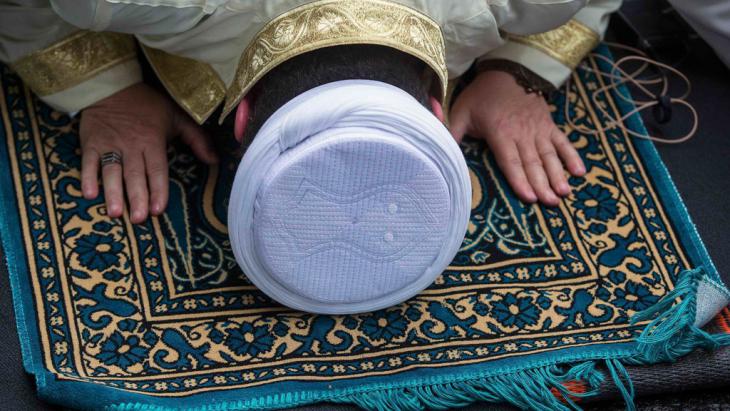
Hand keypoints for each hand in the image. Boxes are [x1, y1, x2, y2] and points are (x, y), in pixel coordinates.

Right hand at [80, 83, 218, 222]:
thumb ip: (197, 139)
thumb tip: (214, 161)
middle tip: (138, 219)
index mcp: (153, 140)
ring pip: (111, 171)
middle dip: (137, 197)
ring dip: (112, 192)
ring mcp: (109, 144)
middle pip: (135, 175)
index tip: (158, 209)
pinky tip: (88, 194)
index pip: (157, 169)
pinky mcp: (91, 143)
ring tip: (115, 213)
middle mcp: (131, 145)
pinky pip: (88, 162)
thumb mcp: (177, 116)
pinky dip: (87, 177)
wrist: (112, 85)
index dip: (158, 189)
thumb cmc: (148, 104)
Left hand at [449, 70, 584, 205]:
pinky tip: (580, 172)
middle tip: (551, 203)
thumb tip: (438, 149)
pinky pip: (562, 142)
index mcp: (500, 132)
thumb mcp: (462, 111)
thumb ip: (452, 132)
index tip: (529, 197)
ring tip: (565, 193)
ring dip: (558, 175)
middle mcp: (522, 133)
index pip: (510, 161)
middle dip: (543, 184)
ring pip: (550, 156)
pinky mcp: (549, 124)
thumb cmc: (482, 95)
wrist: (508, 69)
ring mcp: (538, 129)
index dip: (519, 180)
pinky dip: (572, 156)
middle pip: (533, 163)